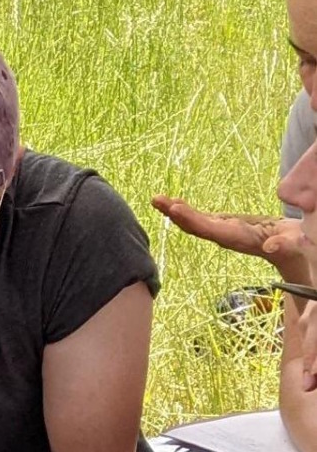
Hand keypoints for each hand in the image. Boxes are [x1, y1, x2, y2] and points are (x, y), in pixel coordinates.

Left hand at [150, 196, 305, 268]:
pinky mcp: (226, 225)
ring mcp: (223, 231)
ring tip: (157, 198)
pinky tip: (174, 202)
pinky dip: (187, 210)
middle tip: (156, 199)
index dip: (192, 220)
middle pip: (196, 226)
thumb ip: (284, 246)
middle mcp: (225, 236)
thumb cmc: (295, 249)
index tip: (175, 209)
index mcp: (238, 239)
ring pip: (195, 222)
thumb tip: (272, 246)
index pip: (210, 230)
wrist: (294, 252)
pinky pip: (202, 218)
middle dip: (175, 214)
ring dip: (175, 210)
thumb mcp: (293, 246)